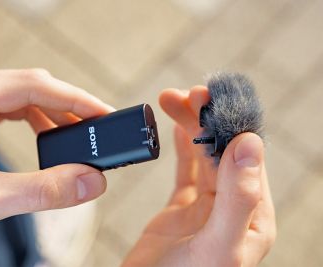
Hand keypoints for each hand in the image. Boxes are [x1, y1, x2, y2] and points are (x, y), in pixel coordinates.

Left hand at [0, 69, 113, 250]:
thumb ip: (45, 190)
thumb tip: (91, 181)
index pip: (35, 86)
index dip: (75, 100)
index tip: (103, 114)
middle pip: (31, 86)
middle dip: (67, 107)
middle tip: (94, 129)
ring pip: (22, 96)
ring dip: (53, 114)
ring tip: (75, 135)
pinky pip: (10, 108)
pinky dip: (36, 120)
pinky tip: (47, 135)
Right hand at [122, 87, 275, 266]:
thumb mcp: (219, 245)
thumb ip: (238, 197)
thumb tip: (250, 144)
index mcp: (253, 215)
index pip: (246, 157)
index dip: (229, 122)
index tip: (210, 96)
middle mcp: (234, 208)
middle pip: (222, 149)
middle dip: (205, 118)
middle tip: (185, 94)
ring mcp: (207, 206)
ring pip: (202, 155)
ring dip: (189, 126)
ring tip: (170, 101)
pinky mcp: (183, 208)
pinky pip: (185, 169)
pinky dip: (179, 146)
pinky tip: (173, 127)